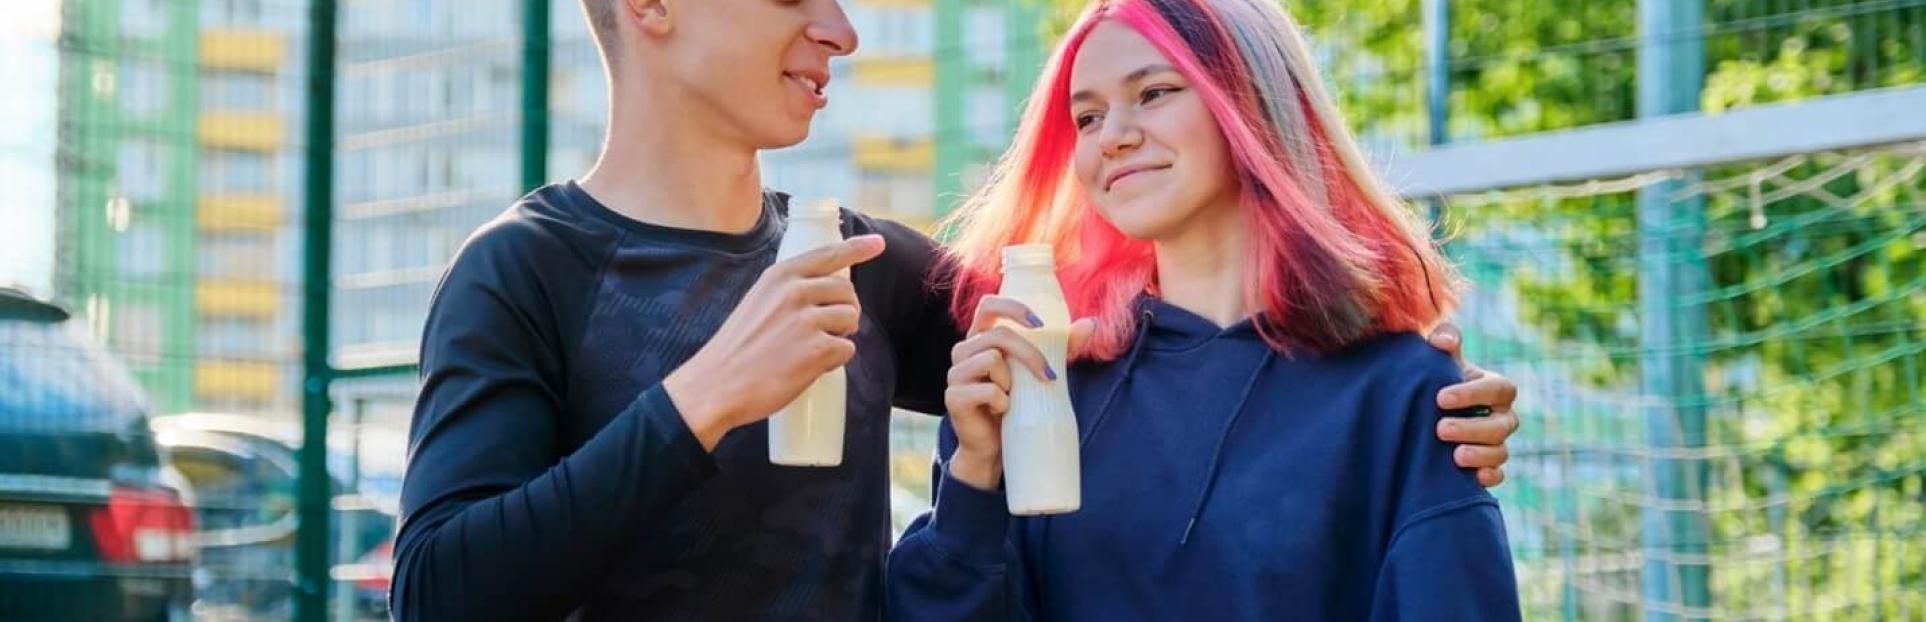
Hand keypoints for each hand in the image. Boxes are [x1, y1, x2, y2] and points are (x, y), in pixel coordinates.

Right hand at [663, 234, 886, 450]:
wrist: (716, 385)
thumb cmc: (736, 349)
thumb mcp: (756, 302)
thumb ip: (786, 293)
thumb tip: (823, 296)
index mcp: (779, 276)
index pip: (827, 255)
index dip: (857, 248)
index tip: (877, 244)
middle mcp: (795, 292)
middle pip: (847, 292)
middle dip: (845, 311)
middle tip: (826, 330)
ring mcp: (807, 320)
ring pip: (851, 319)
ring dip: (842, 336)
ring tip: (814, 349)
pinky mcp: (817, 350)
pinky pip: (847, 349)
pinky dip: (835, 361)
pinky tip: (811, 367)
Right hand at [945, 296, 1094, 490]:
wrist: (995, 447)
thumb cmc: (1018, 404)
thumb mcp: (1041, 371)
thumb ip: (1062, 347)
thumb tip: (1091, 323)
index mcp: (981, 338)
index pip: (988, 305)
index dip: (1013, 307)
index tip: (1040, 324)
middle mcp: (963, 350)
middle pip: (998, 335)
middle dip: (1030, 354)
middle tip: (1050, 376)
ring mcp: (955, 373)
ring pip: (991, 359)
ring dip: (1012, 382)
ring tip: (1013, 397)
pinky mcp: (953, 397)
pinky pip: (987, 391)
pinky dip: (1002, 402)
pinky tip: (1002, 411)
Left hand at [1426, 322, 1521, 487]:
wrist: (1424, 411)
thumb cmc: (1436, 381)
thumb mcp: (1439, 359)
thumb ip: (1444, 341)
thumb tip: (1443, 341)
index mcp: (1495, 389)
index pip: (1499, 389)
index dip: (1473, 393)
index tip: (1441, 398)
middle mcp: (1502, 417)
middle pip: (1501, 425)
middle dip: (1472, 428)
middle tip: (1440, 429)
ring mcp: (1497, 443)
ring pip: (1500, 451)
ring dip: (1480, 454)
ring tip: (1454, 455)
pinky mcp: (1488, 466)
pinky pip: (1499, 475)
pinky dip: (1489, 476)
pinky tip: (1474, 476)